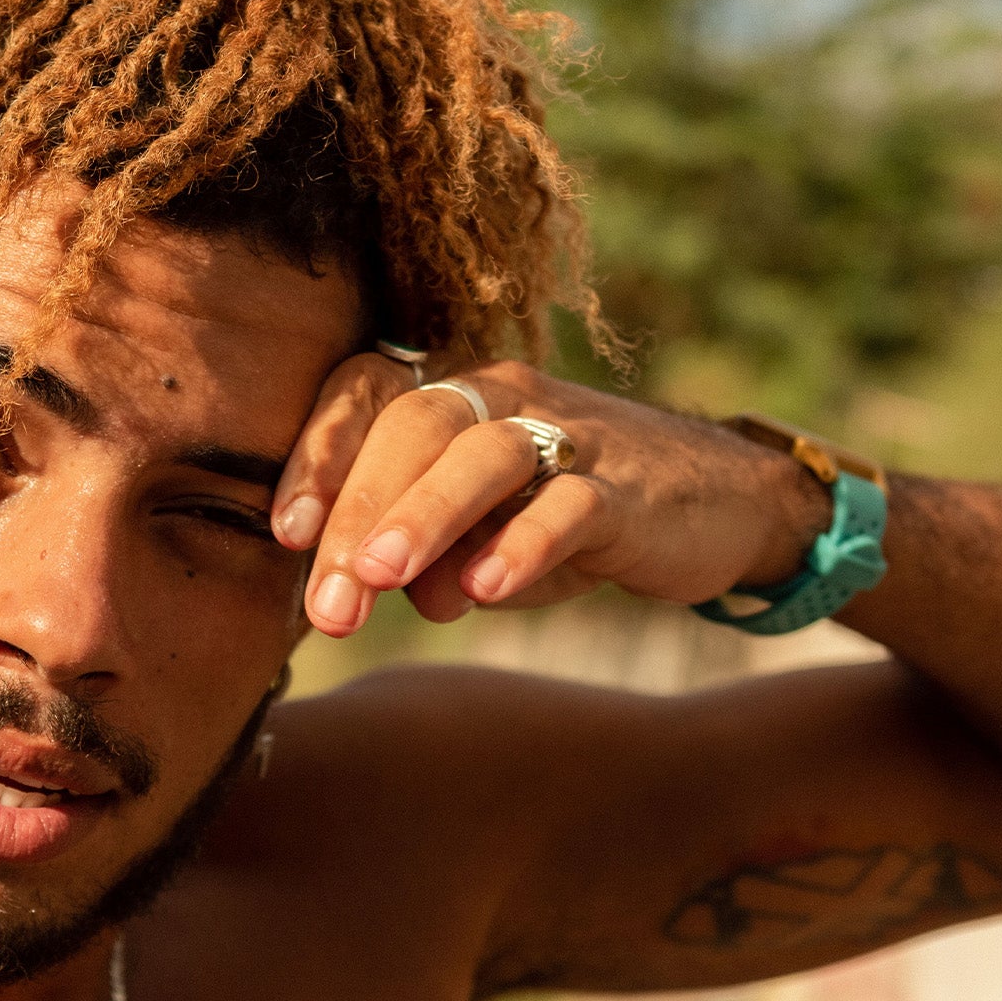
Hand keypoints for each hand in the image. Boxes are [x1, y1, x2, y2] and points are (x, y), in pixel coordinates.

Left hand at [269, 357, 834, 636]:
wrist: (717, 505)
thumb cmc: (567, 518)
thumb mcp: (484, 540)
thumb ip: (427, 559)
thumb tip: (378, 593)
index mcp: (455, 400)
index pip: (368, 395)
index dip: (319, 454)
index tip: (284, 534)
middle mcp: (505, 398)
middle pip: (415, 427)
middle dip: (360, 513)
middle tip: (329, 605)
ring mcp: (572, 435)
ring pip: (486, 453)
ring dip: (426, 515)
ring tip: (382, 580)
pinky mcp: (630, 487)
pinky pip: (572, 505)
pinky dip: (525, 545)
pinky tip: (486, 590)